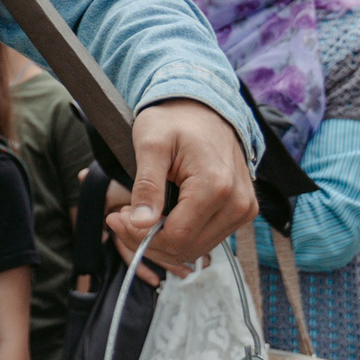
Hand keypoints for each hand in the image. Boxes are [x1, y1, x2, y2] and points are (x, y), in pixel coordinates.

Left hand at [108, 98, 256, 267]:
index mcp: (217, 187)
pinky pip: (206, 238)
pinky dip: (178, 235)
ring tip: (136, 215)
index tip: (115, 218)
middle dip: (146, 240)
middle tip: (121, 216)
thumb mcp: (150, 144)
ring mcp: (243, 209)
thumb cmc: (174, 121)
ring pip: (196, 248)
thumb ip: (147, 185)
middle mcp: (238, 203)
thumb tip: (141, 224)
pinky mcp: (241, 211)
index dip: (140, 237)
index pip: (176, 237)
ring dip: (161, 240)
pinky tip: (158, 216)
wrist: (204, 110)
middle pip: (186, 248)